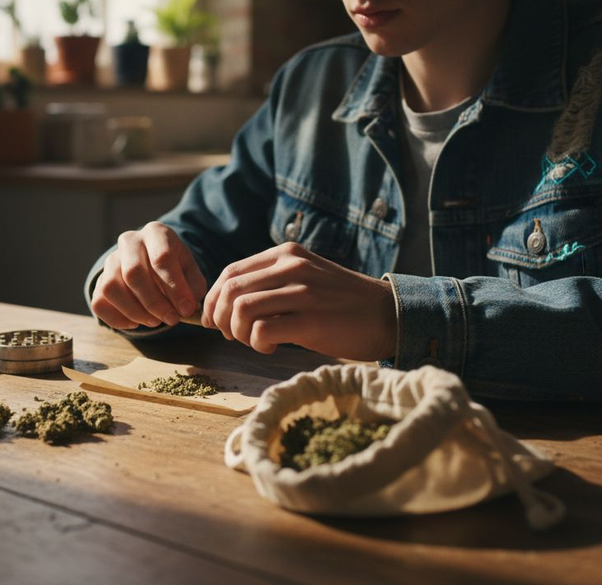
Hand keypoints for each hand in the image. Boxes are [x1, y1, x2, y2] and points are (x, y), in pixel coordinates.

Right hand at [91, 222, 206, 329]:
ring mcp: (110, 260)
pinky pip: (99, 302)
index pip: (161, 258)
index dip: (175, 287)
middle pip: (133, 273)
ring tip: (155, 322)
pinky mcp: (99, 280)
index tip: (186, 309)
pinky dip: (117, 319)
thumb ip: (193, 288)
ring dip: (134, 311)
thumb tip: (187, 308)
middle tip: (171, 320)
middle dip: (154, 302)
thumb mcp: (190, 271)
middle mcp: (129, 241)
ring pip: (111, 288)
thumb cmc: (174, 267)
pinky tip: (135, 323)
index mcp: (156, 233)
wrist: (151, 263)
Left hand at [201, 242, 396, 359]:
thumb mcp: (307, 276)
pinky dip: (257, 344)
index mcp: (287, 253)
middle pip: (230, 291)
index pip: (230, 272)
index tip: (214, 320)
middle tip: (231, 335)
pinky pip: (262, 331)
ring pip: (241, 310)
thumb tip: (228, 303)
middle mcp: (292, 267)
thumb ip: (272, 281)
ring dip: (238, 333)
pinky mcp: (311, 320)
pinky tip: (271, 347)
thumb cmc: (342, 303)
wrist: (388, 315)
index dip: (213, 300)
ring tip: (254, 341)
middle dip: (221, 318)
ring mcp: (302, 292)